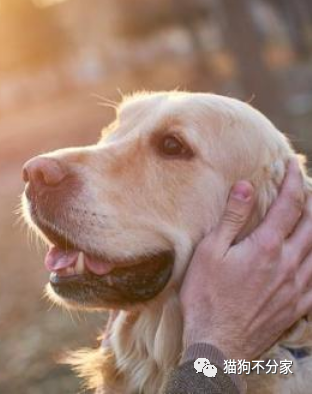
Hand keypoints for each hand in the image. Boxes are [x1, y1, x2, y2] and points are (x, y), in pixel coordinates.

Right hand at [181, 158, 311, 360]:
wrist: (218, 343)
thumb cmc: (206, 297)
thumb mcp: (210, 252)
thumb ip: (232, 218)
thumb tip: (246, 187)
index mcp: (266, 247)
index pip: (289, 204)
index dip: (294, 181)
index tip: (292, 164)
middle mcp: (288, 263)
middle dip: (311, 201)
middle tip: (305, 187)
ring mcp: (297, 286)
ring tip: (311, 217)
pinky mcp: (298, 305)